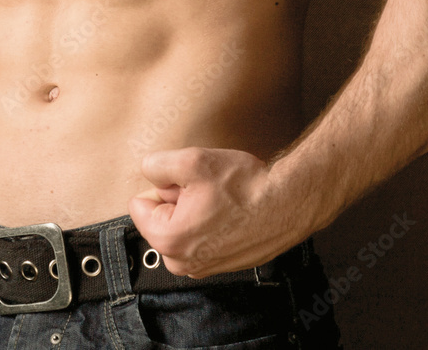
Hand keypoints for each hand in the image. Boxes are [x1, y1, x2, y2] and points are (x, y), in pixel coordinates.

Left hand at [128, 147, 299, 277]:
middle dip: (178, 201)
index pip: (139, 204)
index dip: (164, 186)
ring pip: (182, 226)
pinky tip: (231, 214)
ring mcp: (203, 267)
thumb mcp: (191, 161)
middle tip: (207, 192)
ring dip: (195, 211)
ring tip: (221, 202)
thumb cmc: (244, 186)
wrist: (288, 203)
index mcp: (167, 240)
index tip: (189, 186)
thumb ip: (156, 165)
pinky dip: (211, 224)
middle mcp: (181, 262)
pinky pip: (202, 237)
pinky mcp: (221, 265)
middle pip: (160, 217)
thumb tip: (149, 173)